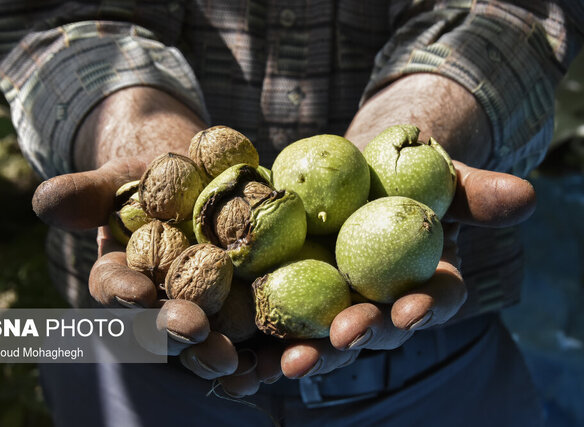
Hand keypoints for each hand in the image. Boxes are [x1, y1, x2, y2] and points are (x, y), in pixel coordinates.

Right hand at [33, 157, 279, 387]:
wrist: (202, 180)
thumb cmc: (152, 181)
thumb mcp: (120, 179)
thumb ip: (86, 193)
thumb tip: (45, 200)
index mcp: (124, 276)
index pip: (114, 288)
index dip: (123, 292)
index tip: (138, 292)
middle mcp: (160, 304)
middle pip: (162, 326)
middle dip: (175, 331)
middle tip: (193, 331)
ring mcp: (203, 312)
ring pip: (205, 343)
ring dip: (217, 355)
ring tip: (234, 360)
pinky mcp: (245, 311)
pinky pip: (253, 339)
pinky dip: (264, 353)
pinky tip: (278, 361)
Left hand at [270, 161, 536, 380]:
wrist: (349, 171)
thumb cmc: (402, 175)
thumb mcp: (439, 177)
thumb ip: (474, 193)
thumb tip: (525, 194)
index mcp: (419, 282)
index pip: (431, 301)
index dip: (425, 307)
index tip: (413, 307)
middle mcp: (379, 304)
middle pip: (374, 329)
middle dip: (362, 335)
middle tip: (347, 334)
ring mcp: (333, 306)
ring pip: (325, 337)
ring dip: (312, 353)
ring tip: (292, 362)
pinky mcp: (290, 298)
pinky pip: (279, 326)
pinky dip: (266, 345)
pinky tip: (249, 357)